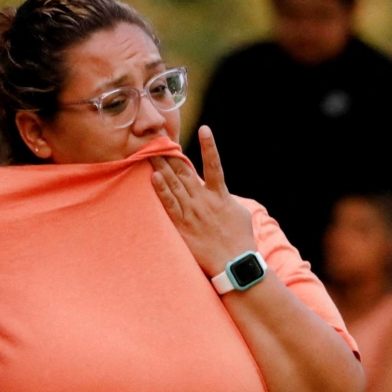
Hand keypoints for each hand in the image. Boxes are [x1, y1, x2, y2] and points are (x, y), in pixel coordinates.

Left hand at [149, 126, 256, 276]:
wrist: (234, 263)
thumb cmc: (240, 239)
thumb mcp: (240, 213)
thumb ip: (228, 198)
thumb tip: (221, 192)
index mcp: (220, 195)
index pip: (215, 165)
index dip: (209, 146)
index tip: (204, 129)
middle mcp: (204, 200)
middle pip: (185, 172)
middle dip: (172, 155)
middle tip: (159, 139)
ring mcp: (192, 212)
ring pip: (175, 184)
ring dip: (162, 167)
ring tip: (151, 152)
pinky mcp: (182, 225)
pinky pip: (169, 204)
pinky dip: (161, 190)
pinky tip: (154, 177)